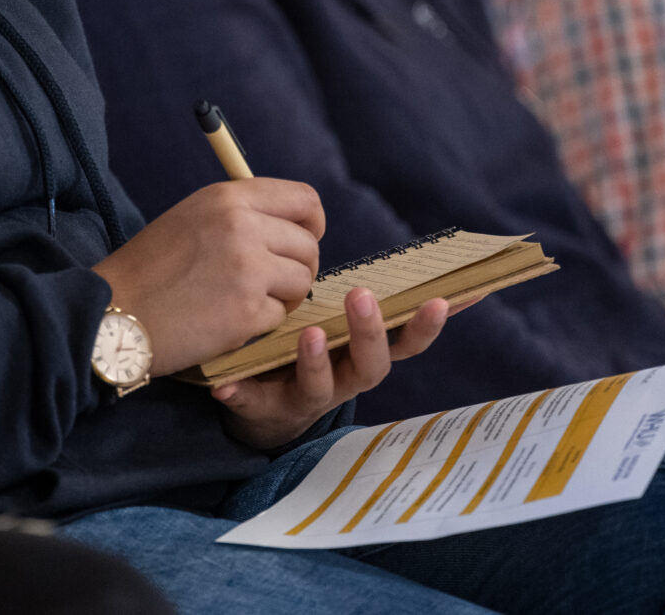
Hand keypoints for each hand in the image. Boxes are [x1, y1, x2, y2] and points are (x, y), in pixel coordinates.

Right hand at [93, 179, 323, 374]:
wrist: (114, 313)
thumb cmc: (150, 268)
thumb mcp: (192, 218)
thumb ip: (240, 214)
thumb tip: (292, 226)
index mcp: (228, 198)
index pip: (304, 200)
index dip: (312, 224)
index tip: (301, 240)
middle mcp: (242, 226)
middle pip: (308, 245)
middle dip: (297, 267)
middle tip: (269, 283)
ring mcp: (247, 269)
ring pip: (303, 281)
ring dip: (283, 296)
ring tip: (247, 301)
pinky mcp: (247, 312)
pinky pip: (281, 316)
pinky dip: (261, 323)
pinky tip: (228, 320)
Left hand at [214, 291, 452, 449]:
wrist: (268, 407)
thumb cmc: (312, 347)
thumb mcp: (342, 322)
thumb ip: (369, 295)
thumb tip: (413, 255)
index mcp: (363, 353)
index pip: (403, 339)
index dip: (425, 324)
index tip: (440, 299)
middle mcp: (343, 379)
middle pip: (370, 365)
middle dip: (368, 333)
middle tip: (360, 297)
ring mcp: (304, 396)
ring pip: (320, 387)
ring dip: (316, 362)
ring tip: (309, 335)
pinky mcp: (264, 409)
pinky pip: (252, 403)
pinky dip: (241, 394)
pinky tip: (225, 386)